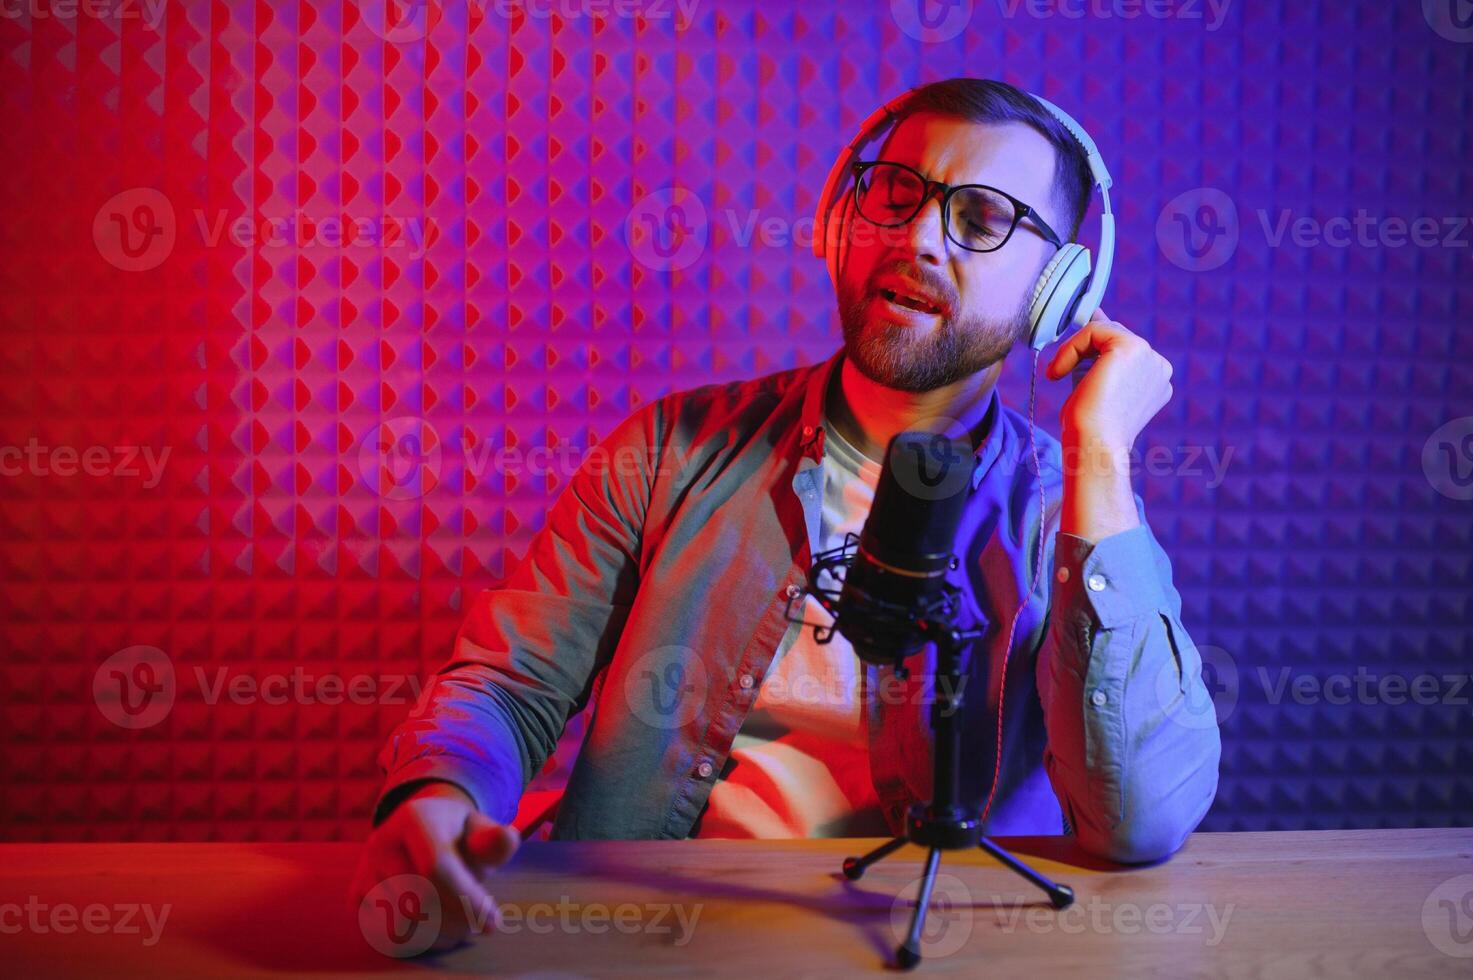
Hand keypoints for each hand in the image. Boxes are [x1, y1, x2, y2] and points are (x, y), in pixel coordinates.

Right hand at [348, 781, 520, 954]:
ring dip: (434, 935)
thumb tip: (507, 839)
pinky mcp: (356, 895)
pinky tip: (434, 930)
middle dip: (454, 921)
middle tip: (475, 925)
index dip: (466, 900)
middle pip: (417, 901)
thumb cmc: (459, 834)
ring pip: (397, 925)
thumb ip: (494, 840)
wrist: (421, 826)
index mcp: (415, 818)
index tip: (493, 924)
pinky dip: (412, 941)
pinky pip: (381, 933)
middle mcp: (382, 841)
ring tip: (458, 927)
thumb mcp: (481, 830)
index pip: (437, 867)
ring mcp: (365, 869)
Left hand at [1044, 307, 1173, 451]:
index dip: (1093, 347)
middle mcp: (1158, 366)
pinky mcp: (1131, 348)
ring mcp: (1149, 356)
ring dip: (1074, 349)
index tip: (1068, 361)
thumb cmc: (1090, 429)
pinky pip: (1093, 331)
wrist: (1095, 446)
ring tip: (1057, 374)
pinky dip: (1070, 348)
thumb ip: (1100, 357)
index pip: (1123, 348)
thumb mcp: (1096, 388)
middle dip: (1082, 348)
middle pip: (1115, 335)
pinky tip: (1057, 372)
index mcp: (1155, 379)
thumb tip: (1095, 317)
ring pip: (1103, 330)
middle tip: (1059, 371)